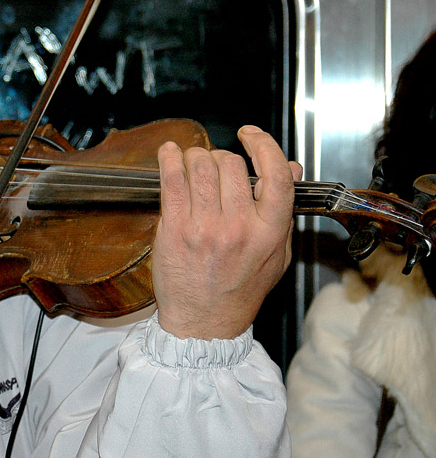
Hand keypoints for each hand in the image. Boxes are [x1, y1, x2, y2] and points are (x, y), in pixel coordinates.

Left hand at [152, 125, 302, 338]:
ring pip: (200, 165)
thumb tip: (290, 167)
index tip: (250, 135)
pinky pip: (171, 179)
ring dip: (195, 156)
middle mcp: (239, 226)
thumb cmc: (240, 290)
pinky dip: (168, 159)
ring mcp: (205, 226)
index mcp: (270, 231)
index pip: (275, 174)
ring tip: (193, 165)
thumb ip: (283, 210)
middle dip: (221, 158)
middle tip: (214, 169)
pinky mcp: (174, 228)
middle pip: (231, 164)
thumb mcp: (277, 254)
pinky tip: (168, 154)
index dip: (264, 145)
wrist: (204, 323)